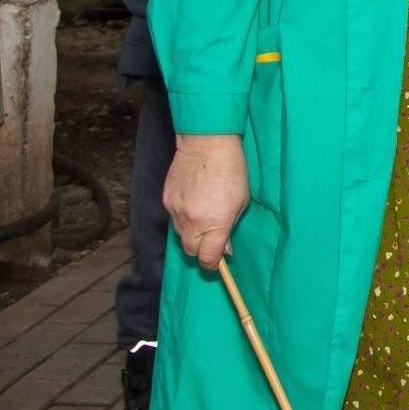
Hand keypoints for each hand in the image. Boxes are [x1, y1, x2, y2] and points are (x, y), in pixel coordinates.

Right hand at [164, 134, 248, 271]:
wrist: (206, 144)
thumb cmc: (232, 170)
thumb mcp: (241, 201)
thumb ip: (230, 227)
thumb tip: (224, 248)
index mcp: (216, 224)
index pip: (207, 258)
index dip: (212, 264)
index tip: (216, 263)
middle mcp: (193, 222)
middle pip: (190, 251)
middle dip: (200, 250)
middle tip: (211, 241)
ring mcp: (177, 211)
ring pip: (180, 235)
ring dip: (191, 233)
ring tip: (204, 215)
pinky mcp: (166, 201)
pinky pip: (173, 218)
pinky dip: (182, 216)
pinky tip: (193, 201)